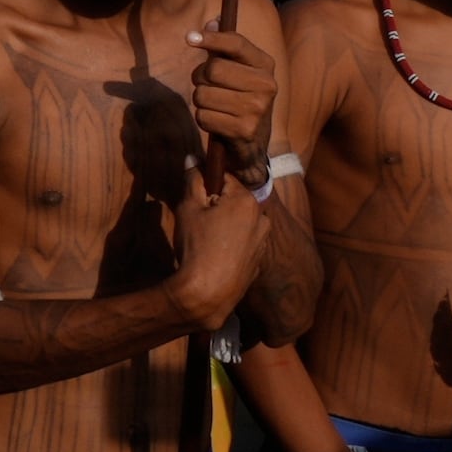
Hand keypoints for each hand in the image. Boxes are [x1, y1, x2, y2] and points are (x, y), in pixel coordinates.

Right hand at [162, 176, 267, 330]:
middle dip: (218, 206)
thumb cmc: (197, 245)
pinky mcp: (259, 261)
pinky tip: (216, 257)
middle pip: (235, 200)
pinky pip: (244, 243)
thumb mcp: (188, 208)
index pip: (225, 178)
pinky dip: (232, 245)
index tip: (195, 199)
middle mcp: (262, 217)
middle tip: (198, 222)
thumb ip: (193, 180)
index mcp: (247, 199)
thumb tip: (193, 158)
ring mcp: (263, 241)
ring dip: (226, 225)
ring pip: (241, 222)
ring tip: (207, 242)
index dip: (207, 186)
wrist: (207, 293)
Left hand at [185, 26, 276, 184]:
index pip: (236, 43)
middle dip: (200, 77)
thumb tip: (212, 22)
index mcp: (266, 65)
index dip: (211, 38)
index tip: (190, 38)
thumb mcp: (238, 72)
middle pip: (213, 69)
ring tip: (215, 106)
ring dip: (201, 101)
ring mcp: (257, 108)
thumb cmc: (240, 100)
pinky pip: (203, 116)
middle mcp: (266, 85)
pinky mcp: (243, 129)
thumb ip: (224, 48)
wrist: (253, 144)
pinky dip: (203, 119)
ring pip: (203, 94)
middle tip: (208, 86)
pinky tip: (217, 122)